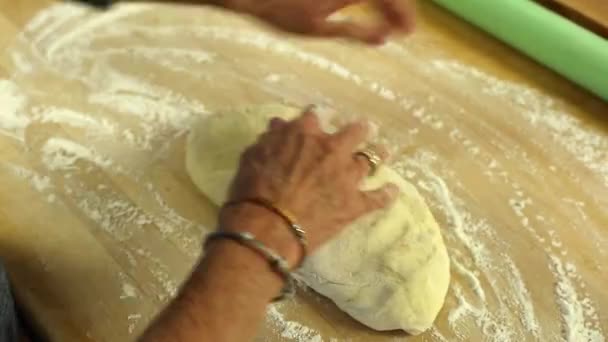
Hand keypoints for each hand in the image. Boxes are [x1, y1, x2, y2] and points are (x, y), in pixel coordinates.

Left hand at [219, 0, 414, 43]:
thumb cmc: (283, 13)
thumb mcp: (320, 28)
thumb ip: (355, 31)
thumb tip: (384, 38)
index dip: (403, 13)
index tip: (409, 32)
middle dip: (398, 6)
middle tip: (402, 28)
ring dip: (385, 3)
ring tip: (389, 19)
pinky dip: (370, 1)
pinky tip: (369, 8)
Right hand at [224, 107, 397, 252]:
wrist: (268, 227)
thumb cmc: (252, 190)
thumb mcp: (253, 156)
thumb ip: (271, 139)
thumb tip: (279, 125)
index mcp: (304, 134)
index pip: (315, 115)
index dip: (318, 115)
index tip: (320, 116)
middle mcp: (331, 149)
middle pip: (354, 132)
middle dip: (360, 129)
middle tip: (364, 128)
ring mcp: (347, 176)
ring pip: (370, 159)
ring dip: (378, 154)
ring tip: (384, 152)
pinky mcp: (355, 203)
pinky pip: (377, 198)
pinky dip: (386, 195)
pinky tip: (393, 191)